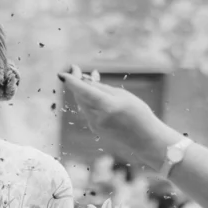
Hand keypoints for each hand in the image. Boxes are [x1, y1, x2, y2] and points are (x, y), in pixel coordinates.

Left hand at [58, 65, 179, 170]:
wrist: (145, 139)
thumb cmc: (139, 113)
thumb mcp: (123, 96)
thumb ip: (102, 88)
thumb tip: (84, 80)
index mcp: (107, 106)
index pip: (84, 91)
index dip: (72, 82)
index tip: (62, 74)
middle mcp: (97, 117)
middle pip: (80, 96)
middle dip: (76, 82)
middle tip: (76, 68)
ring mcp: (94, 124)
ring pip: (82, 103)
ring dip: (83, 90)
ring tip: (92, 76)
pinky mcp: (95, 128)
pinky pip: (87, 110)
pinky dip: (88, 100)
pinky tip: (95, 92)